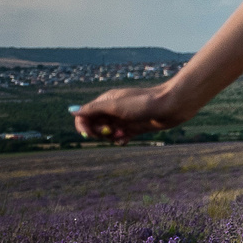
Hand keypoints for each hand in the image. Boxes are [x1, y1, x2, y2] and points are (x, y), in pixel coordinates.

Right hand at [71, 84, 186, 143]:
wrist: (170, 106)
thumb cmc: (144, 103)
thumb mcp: (116, 106)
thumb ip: (93, 109)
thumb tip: (72, 111)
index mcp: (106, 101)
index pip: (84, 115)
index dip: (83, 126)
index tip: (89, 133)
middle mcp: (112, 110)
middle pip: (94, 126)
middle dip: (99, 132)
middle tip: (110, 131)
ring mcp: (123, 119)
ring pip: (107, 134)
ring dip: (111, 137)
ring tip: (122, 134)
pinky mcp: (133, 128)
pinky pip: (120, 138)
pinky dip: (120, 140)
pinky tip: (126, 140)